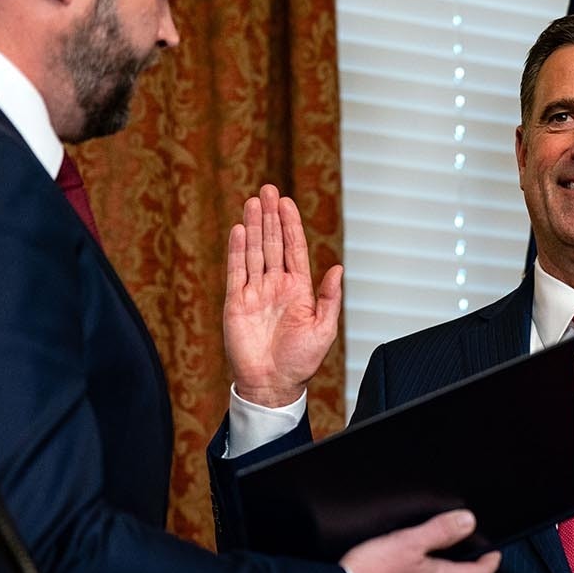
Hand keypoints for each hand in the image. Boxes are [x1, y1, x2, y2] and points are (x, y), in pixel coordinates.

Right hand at [224, 184, 341, 406]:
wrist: (273, 383)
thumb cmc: (301, 361)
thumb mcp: (324, 329)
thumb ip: (330, 298)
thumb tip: (337, 268)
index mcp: (299, 289)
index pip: (294, 249)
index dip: (290, 225)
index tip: (286, 202)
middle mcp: (276, 286)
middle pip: (273, 243)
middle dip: (271, 216)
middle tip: (268, 189)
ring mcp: (255, 292)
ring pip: (254, 251)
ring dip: (254, 226)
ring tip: (253, 201)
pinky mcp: (236, 302)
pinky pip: (236, 271)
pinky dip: (238, 250)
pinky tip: (240, 230)